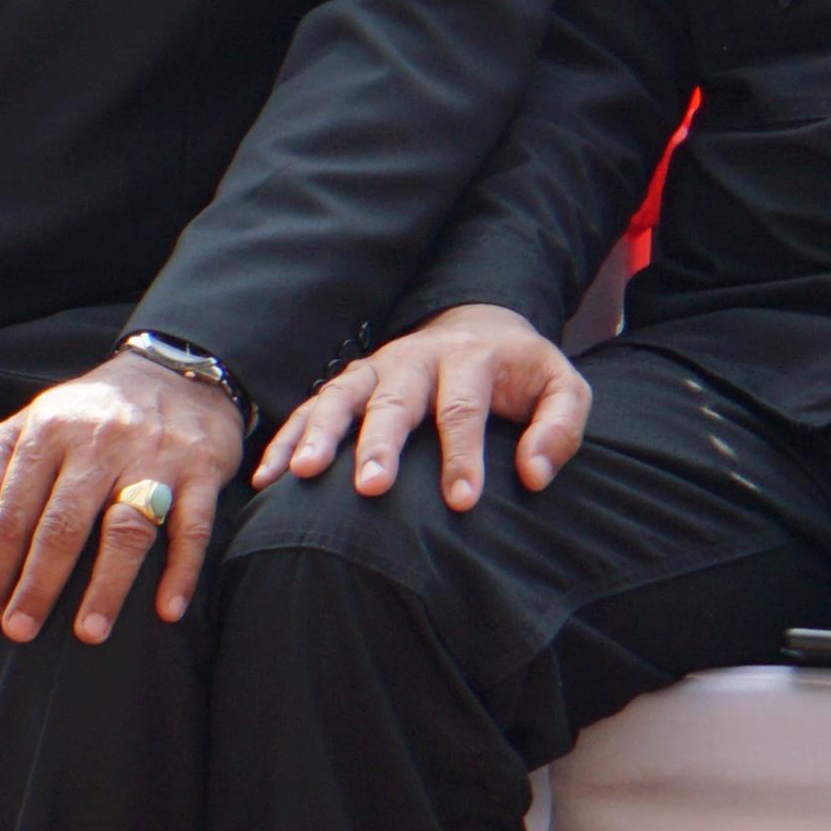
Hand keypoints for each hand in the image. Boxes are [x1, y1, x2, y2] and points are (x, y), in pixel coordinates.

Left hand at [0, 350, 240, 643]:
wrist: (175, 369)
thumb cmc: (89, 413)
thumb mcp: (28, 426)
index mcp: (49, 431)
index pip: (14, 508)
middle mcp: (99, 442)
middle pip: (64, 524)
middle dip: (38, 584)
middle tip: (21, 632)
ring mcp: (153, 457)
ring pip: (126, 529)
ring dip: (106, 586)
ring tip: (88, 633)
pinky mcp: (201, 470)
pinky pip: (192, 527)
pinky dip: (180, 571)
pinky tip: (166, 610)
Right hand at [260, 305, 583, 511]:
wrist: (477, 327)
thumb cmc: (521, 373)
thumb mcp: (562, 386)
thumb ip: (560, 428)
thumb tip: (534, 475)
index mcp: (469, 358)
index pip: (463, 409)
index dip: (462, 456)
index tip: (462, 503)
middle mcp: (415, 358)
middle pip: (394, 402)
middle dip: (380, 445)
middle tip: (372, 489)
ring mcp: (375, 368)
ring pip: (341, 397)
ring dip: (321, 435)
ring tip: (305, 474)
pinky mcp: (350, 382)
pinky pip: (310, 407)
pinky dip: (287, 438)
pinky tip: (268, 476)